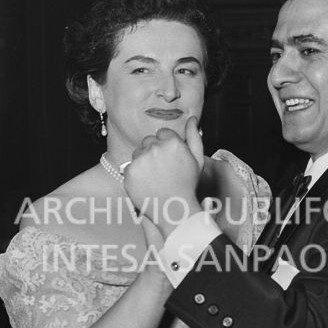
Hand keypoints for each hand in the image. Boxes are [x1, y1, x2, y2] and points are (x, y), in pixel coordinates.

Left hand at [123, 117, 203, 237]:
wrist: (174, 210)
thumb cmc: (188, 184)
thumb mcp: (197, 159)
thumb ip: (194, 136)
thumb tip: (192, 118)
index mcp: (172, 142)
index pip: (162, 133)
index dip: (167, 146)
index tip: (170, 159)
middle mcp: (155, 148)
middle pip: (148, 141)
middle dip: (154, 151)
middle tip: (162, 169)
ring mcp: (140, 160)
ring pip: (138, 152)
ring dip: (143, 161)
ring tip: (155, 177)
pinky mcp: (129, 172)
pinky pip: (130, 166)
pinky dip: (136, 173)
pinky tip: (147, 183)